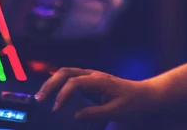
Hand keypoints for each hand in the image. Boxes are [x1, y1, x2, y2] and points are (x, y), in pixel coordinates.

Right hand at [36, 67, 159, 120]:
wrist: (147, 95)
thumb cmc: (133, 103)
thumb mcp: (116, 111)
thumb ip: (95, 113)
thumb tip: (75, 116)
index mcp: (99, 80)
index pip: (74, 82)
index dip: (63, 94)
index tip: (56, 109)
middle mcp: (94, 74)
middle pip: (66, 71)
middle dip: (51, 83)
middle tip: (39, 98)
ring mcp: (93, 76)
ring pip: (68, 72)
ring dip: (53, 82)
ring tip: (42, 95)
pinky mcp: (92, 81)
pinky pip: (72, 78)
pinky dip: (60, 84)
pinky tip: (53, 93)